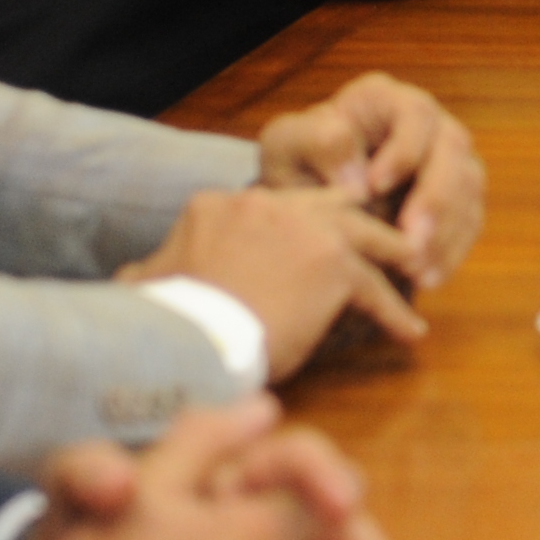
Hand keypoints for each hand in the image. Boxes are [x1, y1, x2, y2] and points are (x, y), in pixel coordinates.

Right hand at [117, 185, 422, 374]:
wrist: (194, 335)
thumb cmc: (171, 319)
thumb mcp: (153, 284)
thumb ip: (148, 273)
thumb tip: (124, 279)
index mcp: (223, 204)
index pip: (277, 207)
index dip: (302, 226)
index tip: (316, 244)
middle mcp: (268, 204)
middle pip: (330, 205)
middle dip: (361, 221)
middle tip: (387, 238)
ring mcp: (306, 230)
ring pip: (366, 236)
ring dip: (394, 254)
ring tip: (415, 269)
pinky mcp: (333, 265)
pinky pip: (376, 289)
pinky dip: (395, 312)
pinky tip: (409, 331)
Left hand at [260, 75, 484, 285]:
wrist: (310, 198)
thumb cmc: (298, 163)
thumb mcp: (286, 146)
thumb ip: (314, 142)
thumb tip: (359, 177)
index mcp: (386, 99)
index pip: (413, 114)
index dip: (402, 150)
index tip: (374, 187)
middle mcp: (428, 124)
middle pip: (453, 150)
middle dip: (436, 199)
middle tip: (412, 242)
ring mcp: (449, 160)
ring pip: (468, 188)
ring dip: (447, 231)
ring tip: (417, 269)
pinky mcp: (458, 198)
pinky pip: (469, 222)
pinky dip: (452, 251)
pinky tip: (428, 276)